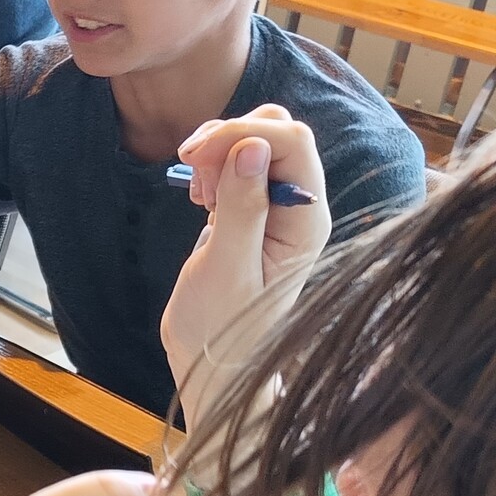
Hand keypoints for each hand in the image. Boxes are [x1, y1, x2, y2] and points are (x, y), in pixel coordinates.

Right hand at [160, 103, 332, 430]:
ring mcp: (275, 208)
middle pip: (278, 133)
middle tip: (190, 167)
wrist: (209, 362)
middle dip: (230, 136)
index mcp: (305, 221)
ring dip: (219, 151)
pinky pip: (239, 166)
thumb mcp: (226, 269)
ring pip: (256, 143)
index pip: (293, 142)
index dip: (245, 133)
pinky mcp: (250, 212)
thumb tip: (252, 146)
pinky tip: (198, 199)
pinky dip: (213, 169)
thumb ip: (242, 207)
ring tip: (196, 191)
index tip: (197, 156)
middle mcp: (298, 208)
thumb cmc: (220, 329)